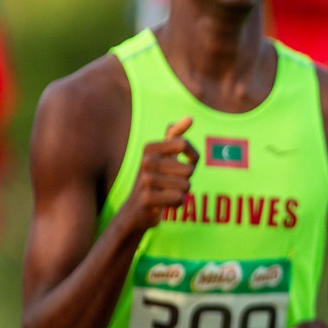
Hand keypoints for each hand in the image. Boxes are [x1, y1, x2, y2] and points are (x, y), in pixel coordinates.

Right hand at [120, 117, 198, 231]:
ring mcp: (145, 180)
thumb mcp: (163, 156)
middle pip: (188, 169)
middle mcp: (145, 162)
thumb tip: (190, 117)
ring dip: (181, 192)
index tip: (186, 162)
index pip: (183, 144)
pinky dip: (177, 204)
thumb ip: (175, 135)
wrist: (135, 210)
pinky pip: (179, 199)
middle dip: (186, 179)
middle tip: (170, 184)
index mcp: (150, 148)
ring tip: (166, 193)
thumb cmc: (156, 180)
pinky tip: (164, 203)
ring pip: (186, 186)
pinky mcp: (147, 199)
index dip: (192, 157)